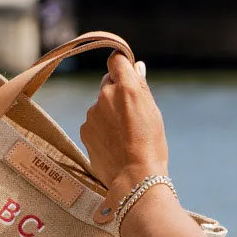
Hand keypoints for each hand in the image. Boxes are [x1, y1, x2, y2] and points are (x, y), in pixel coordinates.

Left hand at [80, 53, 168, 190]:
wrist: (134, 177)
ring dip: (109, 114)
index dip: (121, 65)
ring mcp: (92, 113)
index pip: (116, 59)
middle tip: (131, 115)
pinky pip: (93, 123)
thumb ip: (141, 86)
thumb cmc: (150, 145)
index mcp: (126, 87)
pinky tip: (113, 144)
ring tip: (124, 135)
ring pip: (100, 105)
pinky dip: (101, 129)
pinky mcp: (84, 129)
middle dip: (117, 92)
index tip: (126, 74)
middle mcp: (105, 96)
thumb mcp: (153, 112)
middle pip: (108, 83)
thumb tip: (136, 67)